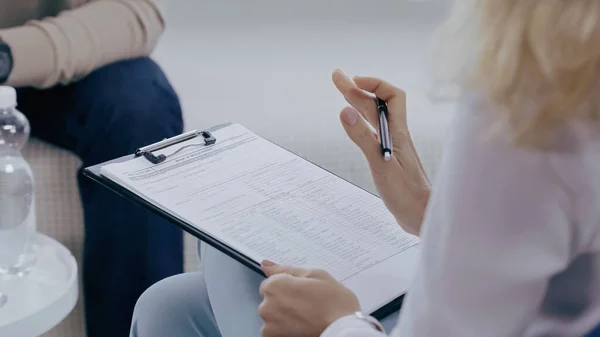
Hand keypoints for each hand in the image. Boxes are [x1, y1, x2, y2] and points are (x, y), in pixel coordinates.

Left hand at [258, 261, 360, 336]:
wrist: (343, 332)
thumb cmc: (335, 305)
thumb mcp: (317, 275)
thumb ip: (288, 270)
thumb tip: (266, 265)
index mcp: (275, 286)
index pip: (271, 283)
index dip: (288, 287)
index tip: (303, 293)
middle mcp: (267, 306)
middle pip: (270, 300)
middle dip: (285, 302)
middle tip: (308, 306)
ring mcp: (269, 326)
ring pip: (273, 317)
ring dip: (284, 317)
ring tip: (307, 318)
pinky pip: (275, 331)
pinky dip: (285, 330)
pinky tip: (302, 328)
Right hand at [332, 69, 430, 234]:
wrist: (423, 216)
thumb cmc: (407, 195)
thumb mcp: (380, 165)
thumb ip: (363, 137)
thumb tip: (345, 110)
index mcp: (398, 132)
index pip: (391, 96)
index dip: (373, 84)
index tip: (352, 82)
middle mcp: (396, 136)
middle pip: (377, 104)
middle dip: (357, 89)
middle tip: (336, 77)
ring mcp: (393, 148)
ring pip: (375, 118)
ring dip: (359, 103)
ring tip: (343, 93)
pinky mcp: (389, 160)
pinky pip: (374, 133)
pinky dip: (362, 123)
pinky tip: (355, 125)